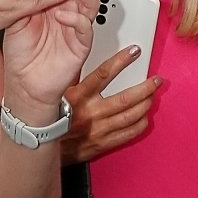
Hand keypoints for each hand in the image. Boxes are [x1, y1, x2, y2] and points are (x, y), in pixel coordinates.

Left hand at [1, 0, 99, 113]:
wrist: (24, 83)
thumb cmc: (21, 50)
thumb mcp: (17, 14)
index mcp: (55, 0)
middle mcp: (69, 10)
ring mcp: (77, 26)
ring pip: (89, 2)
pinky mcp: (81, 45)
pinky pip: (84, 28)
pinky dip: (76, 19)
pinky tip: (64, 14)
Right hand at [59, 47, 162, 164]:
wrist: (43, 146)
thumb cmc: (50, 118)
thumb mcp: (58, 93)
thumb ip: (72, 78)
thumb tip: (84, 58)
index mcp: (78, 97)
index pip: (104, 74)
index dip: (121, 61)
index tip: (134, 52)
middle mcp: (91, 114)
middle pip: (125, 99)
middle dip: (145, 88)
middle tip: (155, 80)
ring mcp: (99, 130)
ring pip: (130, 116)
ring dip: (145, 105)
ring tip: (152, 96)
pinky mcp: (103, 144)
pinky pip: (127, 134)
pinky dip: (140, 125)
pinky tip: (145, 117)